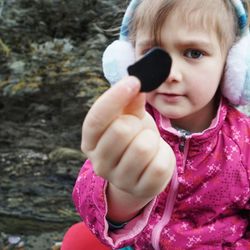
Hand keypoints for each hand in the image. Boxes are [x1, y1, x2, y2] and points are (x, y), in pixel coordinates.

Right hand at [81, 76, 175, 199]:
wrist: (141, 166)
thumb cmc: (131, 136)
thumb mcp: (127, 116)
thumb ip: (129, 101)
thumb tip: (138, 83)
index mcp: (90, 142)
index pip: (96, 118)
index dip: (114, 97)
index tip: (134, 81)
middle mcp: (99, 163)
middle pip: (121, 131)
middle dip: (137, 123)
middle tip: (138, 128)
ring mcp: (120, 180)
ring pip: (143, 148)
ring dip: (151, 139)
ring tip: (147, 143)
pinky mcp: (142, 190)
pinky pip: (159, 166)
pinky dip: (163, 155)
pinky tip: (155, 157)